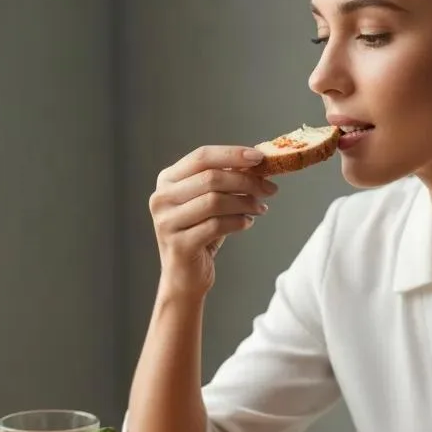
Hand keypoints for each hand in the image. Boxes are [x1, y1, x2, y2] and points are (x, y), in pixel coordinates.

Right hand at [149, 145, 276, 297]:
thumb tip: (258, 162)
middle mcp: (161, 198)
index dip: (232, 154)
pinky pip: (216, 226)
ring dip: (245, 203)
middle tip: (270, 189)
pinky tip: (247, 223)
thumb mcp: (211, 203)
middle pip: (211, 178)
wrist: (184, 277)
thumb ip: (227, 181)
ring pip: (215, 201)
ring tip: (260, 208)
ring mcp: (167, 222)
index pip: (201, 157)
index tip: (260, 157)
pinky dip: (238, 222)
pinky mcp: (179, 244)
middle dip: (246, 181)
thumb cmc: (200, 235)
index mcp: (167, 180)